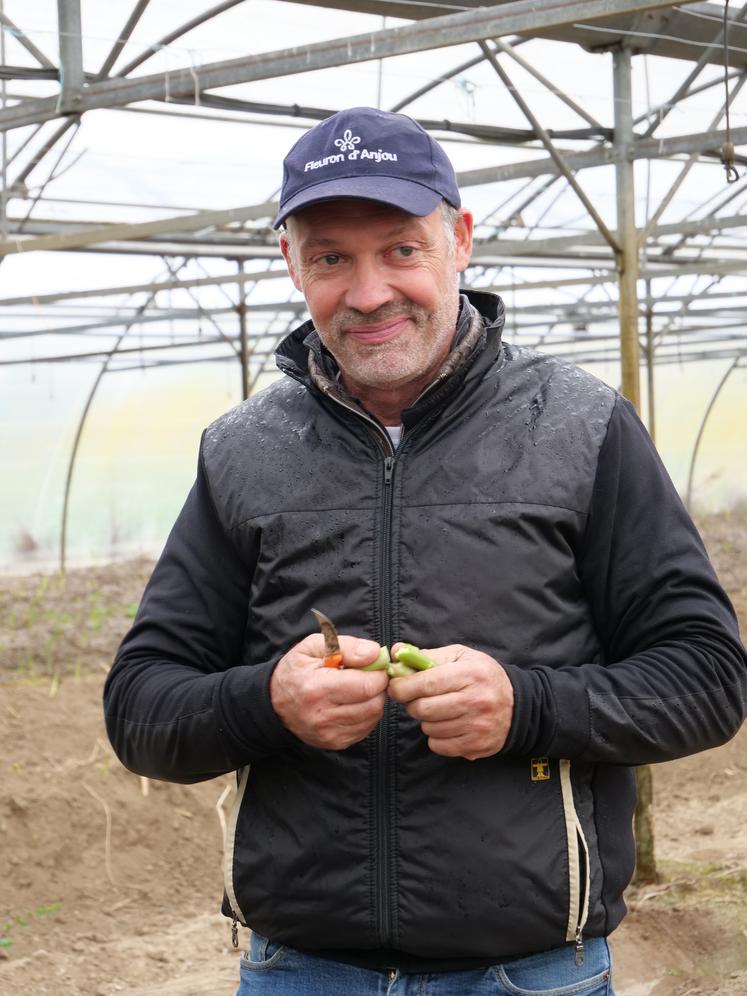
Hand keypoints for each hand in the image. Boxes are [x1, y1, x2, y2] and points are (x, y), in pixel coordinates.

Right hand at [270, 634, 388, 749]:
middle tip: (368, 676)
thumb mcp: (313, 646)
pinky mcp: (335, 743)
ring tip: (359, 688)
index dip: (377, 673)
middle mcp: (323, 716)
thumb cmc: (296, 671)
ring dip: (373, 700)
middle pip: (373, 703)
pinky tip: (353, 703)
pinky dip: (366, 714)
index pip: (366, 686)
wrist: (274, 703)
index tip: (373, 665)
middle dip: (378, 687)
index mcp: (317, 688)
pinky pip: (366, 728)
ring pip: (373, 717)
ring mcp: (330, 734)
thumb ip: (347, 646)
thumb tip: (374, 653)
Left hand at [387, 644, 513, 759]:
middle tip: (416, 698)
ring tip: (438, 710)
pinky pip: (438, 745)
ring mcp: (477, 727)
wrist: (518, 706)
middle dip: (412, 704)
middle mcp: (475, 701)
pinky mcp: (476, 746)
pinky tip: (447, 725)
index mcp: (470, 674)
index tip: (395, 686)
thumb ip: (426, 655)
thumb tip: (395, 651)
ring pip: (429, 728)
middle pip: (423, 709)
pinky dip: (436, 737)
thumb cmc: (482, 676)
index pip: (427, 683)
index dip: (403, 686)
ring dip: (426, 720)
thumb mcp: (460, 657)